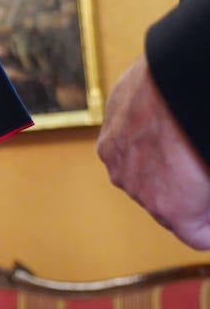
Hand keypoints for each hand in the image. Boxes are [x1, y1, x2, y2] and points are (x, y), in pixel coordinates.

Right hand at [97, 54, 209, 247]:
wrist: (186, 72)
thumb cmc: (205, 123)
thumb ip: (207, 196)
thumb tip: (205, 194)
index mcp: (171, 207)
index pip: (197, 236)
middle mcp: (137, 187)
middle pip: (166, 206)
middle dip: (187, 194)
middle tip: (205, 173)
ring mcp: (118, 156)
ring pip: (144, 174)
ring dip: (163, 167)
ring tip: (186, 143)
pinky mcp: (109, 127)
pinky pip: (129, 145)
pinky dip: (146, 140)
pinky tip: (169, 123)